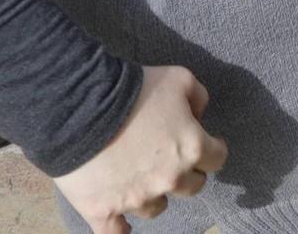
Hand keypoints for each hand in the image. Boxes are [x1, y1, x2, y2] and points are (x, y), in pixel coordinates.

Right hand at [55, 66, 226, 233]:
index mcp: (191, 148)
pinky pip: (115, 233)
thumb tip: (199, 115)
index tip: (205, 143)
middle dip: (185, 173)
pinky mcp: (104, 211)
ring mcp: (136, 199)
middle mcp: (169, 179)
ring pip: (156, 208)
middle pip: (192, 187)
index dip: (212, 149)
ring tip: (140, 178)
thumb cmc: (133, 89)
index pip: (217, 159)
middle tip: (171, 159)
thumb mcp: (178, 78)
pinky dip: (119, 229)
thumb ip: (198, 96)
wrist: (80, 107)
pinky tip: (121, 224)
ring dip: (153, 194)